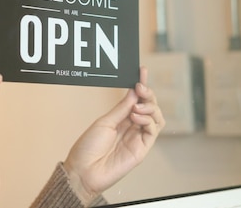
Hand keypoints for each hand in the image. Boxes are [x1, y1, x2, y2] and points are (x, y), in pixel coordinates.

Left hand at [63, 67, 164, 203]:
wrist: (84, 170)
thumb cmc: (88, 148)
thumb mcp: (104, 122)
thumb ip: (121, 108)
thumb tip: (133, 91)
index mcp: (120, 119)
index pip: (135, 99)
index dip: (141, 85)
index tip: (142, 70)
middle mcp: (132, 127)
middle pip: (149, 106)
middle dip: (148, 94)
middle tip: (141, 87)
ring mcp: (138, 137)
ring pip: (156, 117)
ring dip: (150, 107)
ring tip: (137, 106)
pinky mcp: (142, 149)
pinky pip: (153, 130)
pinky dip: (148, 119)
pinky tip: (136, 116)